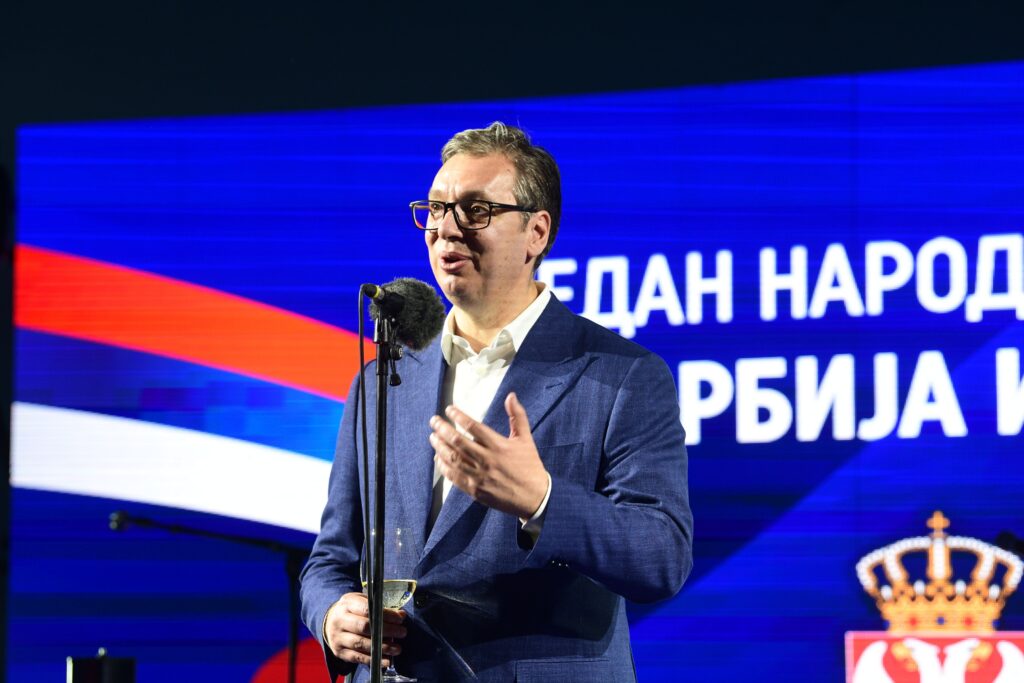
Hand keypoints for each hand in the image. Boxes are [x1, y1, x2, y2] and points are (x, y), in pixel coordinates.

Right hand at [323, 592, 406, 667]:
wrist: (330, 622)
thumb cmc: (352, 610)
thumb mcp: (362, 600)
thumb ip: (379, 607)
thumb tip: (400, 615)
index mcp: (347, 604)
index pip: (367, 609)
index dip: (386, 615)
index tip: (400, 619)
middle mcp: (340, 620)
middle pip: (364, 627)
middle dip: (386, 630)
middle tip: (402, 632)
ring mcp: (338, 637)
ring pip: (361, 644)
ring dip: (382, 647)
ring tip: (397, 648)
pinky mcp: (339, 651)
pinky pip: (358, 657)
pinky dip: (373, 659)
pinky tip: (386, 660)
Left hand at [429, 392, 548, 518]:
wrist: (534, 497)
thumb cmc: (530, 465)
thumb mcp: (526, 439)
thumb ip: (517, 416)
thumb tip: (511, 395)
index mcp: (499, 446)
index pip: (472, 426)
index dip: (458, 416)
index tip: (449, 409)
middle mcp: (487, 460)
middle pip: (457, 441)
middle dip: (442, 428)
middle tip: (434, 421)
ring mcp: (479, 476)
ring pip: (452, 458)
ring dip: (439, 446)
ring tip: (433, 436)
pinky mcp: (475, 490)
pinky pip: (453, 477)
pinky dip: (443, 466)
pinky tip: (438, 458)